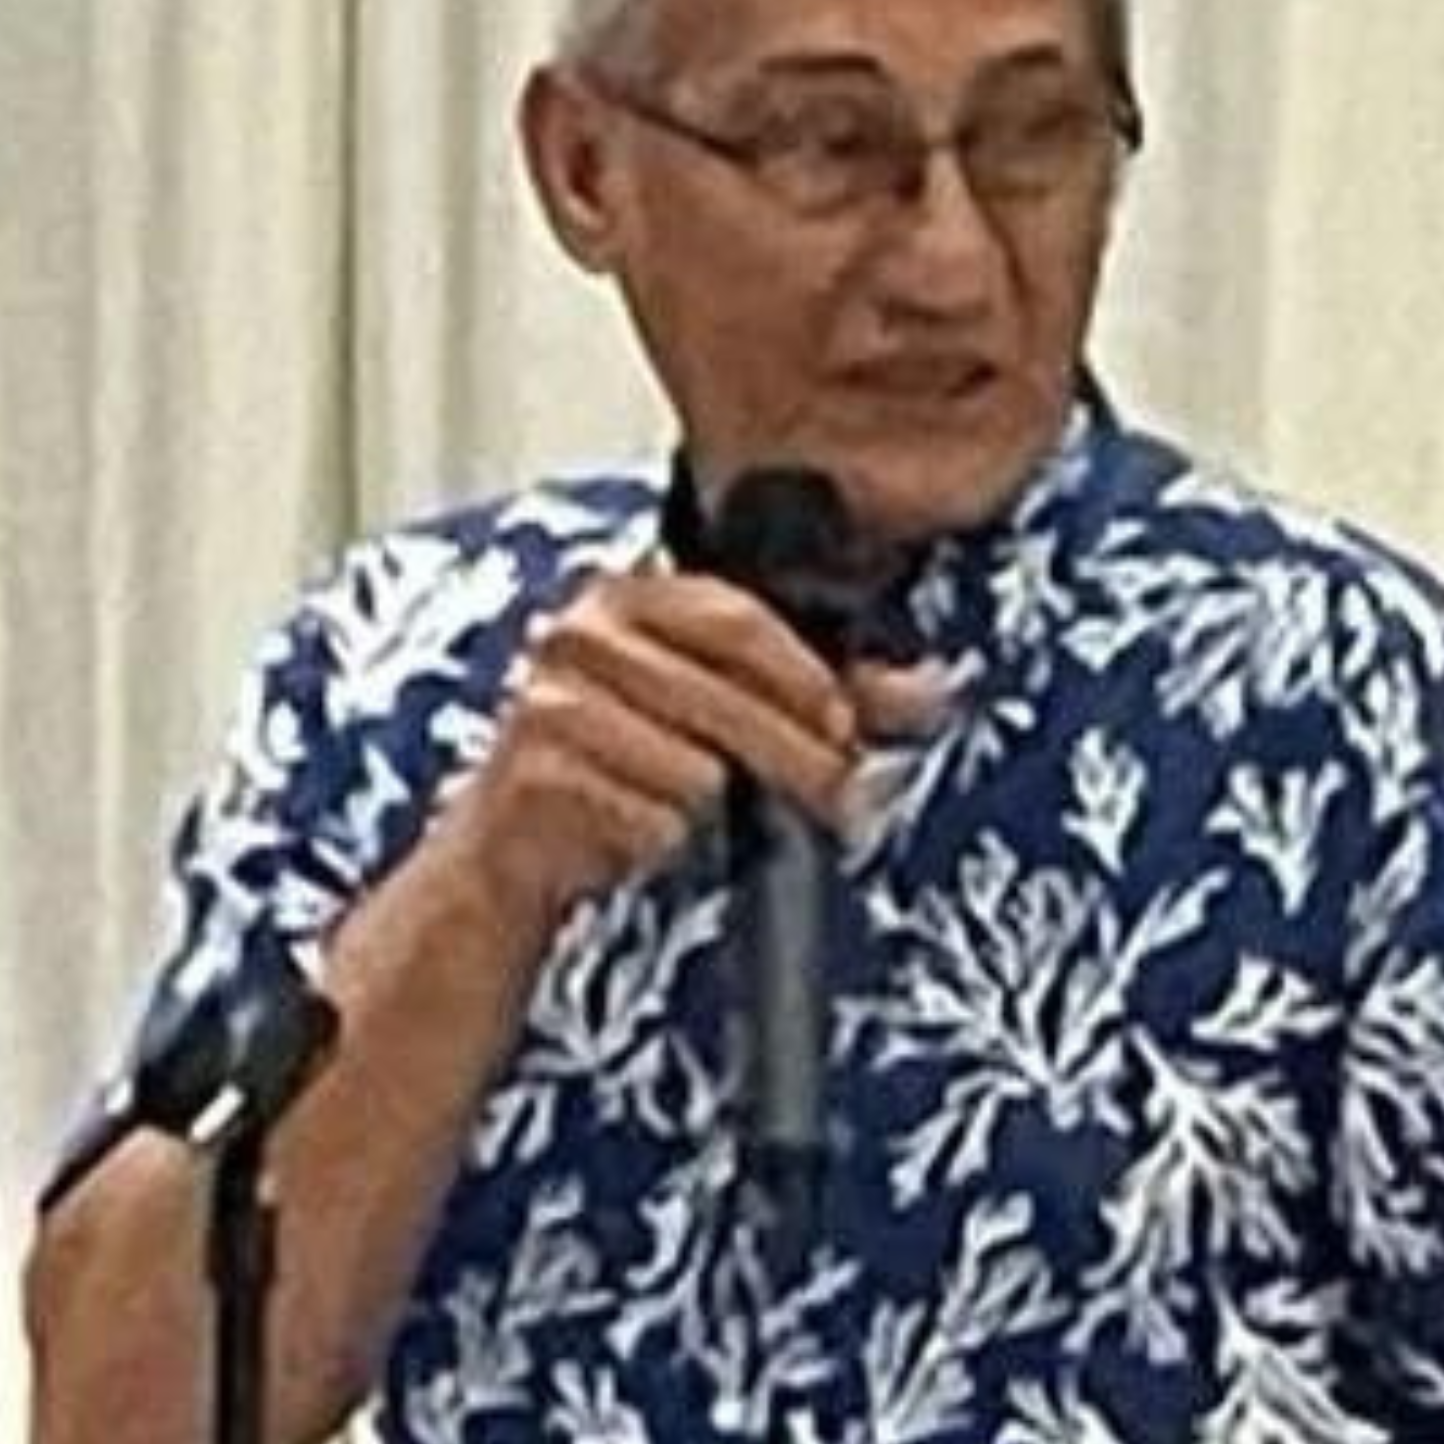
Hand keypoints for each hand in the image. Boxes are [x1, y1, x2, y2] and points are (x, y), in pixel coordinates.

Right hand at [433, 569, 940, 933]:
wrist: (512, 848)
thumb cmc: (624, 769)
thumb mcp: (722, 718)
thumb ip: (823, 695)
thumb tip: (931, 690)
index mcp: (626, 595)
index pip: (739, 619)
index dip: (806, 676)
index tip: (846, 726)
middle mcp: (578, 633)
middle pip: (729, 699)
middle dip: (798, 759)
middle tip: (837, 799)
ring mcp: (549, 701)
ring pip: (697, 768)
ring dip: (720, 810)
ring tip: (704, 815)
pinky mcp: (534, 775)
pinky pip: (652, 818)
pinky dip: (663, 840)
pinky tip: (642, 833)